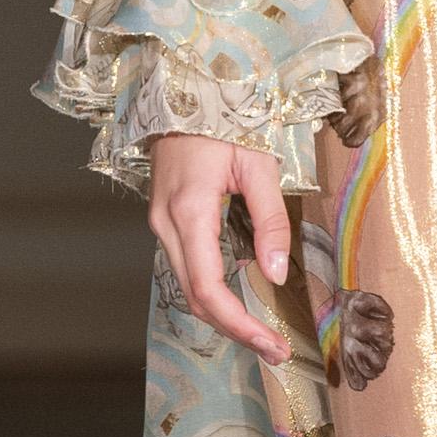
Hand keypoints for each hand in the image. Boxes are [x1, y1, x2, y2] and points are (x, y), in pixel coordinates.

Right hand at [148, 134, 291, 364]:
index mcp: (189, 212)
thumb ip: (271, 222)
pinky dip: (213, 289)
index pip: (210, 289)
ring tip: (262, 330)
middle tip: (274, 348)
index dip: (240, 325)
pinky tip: (241, 296)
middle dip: (235, 329)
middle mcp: (166, 224)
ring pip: (188, 285)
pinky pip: (187, 266)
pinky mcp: (165, 217)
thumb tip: (275, 274)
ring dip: (223, 313)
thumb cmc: (225, 119)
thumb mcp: (260, 166)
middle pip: (195, 297)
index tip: (271, 344)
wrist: (184, 88)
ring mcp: (160, 222)